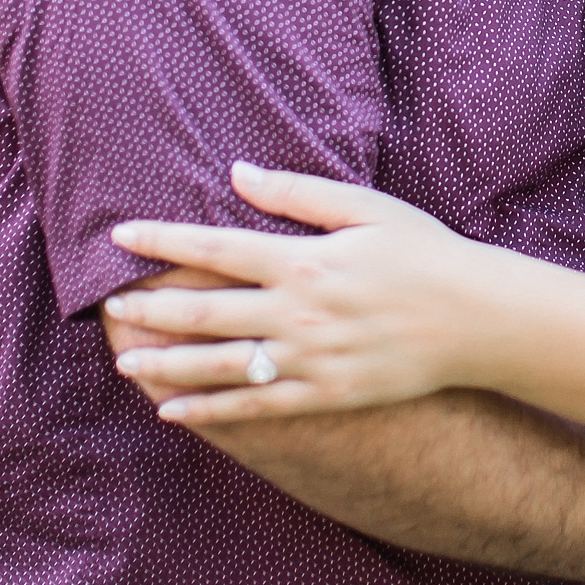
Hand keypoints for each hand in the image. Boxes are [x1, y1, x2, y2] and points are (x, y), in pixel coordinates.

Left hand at [106, 165, 486, 422]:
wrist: (476, 319)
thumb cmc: (422, 253)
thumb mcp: (365, 208)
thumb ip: (297, 193)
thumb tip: (237, 172)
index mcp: (305, 259)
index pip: (216, 248)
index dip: (164, 242)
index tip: (121, 237)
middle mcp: (298, 311)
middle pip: (206, 310)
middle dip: (151, 307)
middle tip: (108, 307)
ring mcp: (309, 359)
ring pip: (219, 364)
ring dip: (165, 363)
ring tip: (124, 360)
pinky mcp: (323, 395)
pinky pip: (253, 408)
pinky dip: (208, 411)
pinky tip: (172, 411)